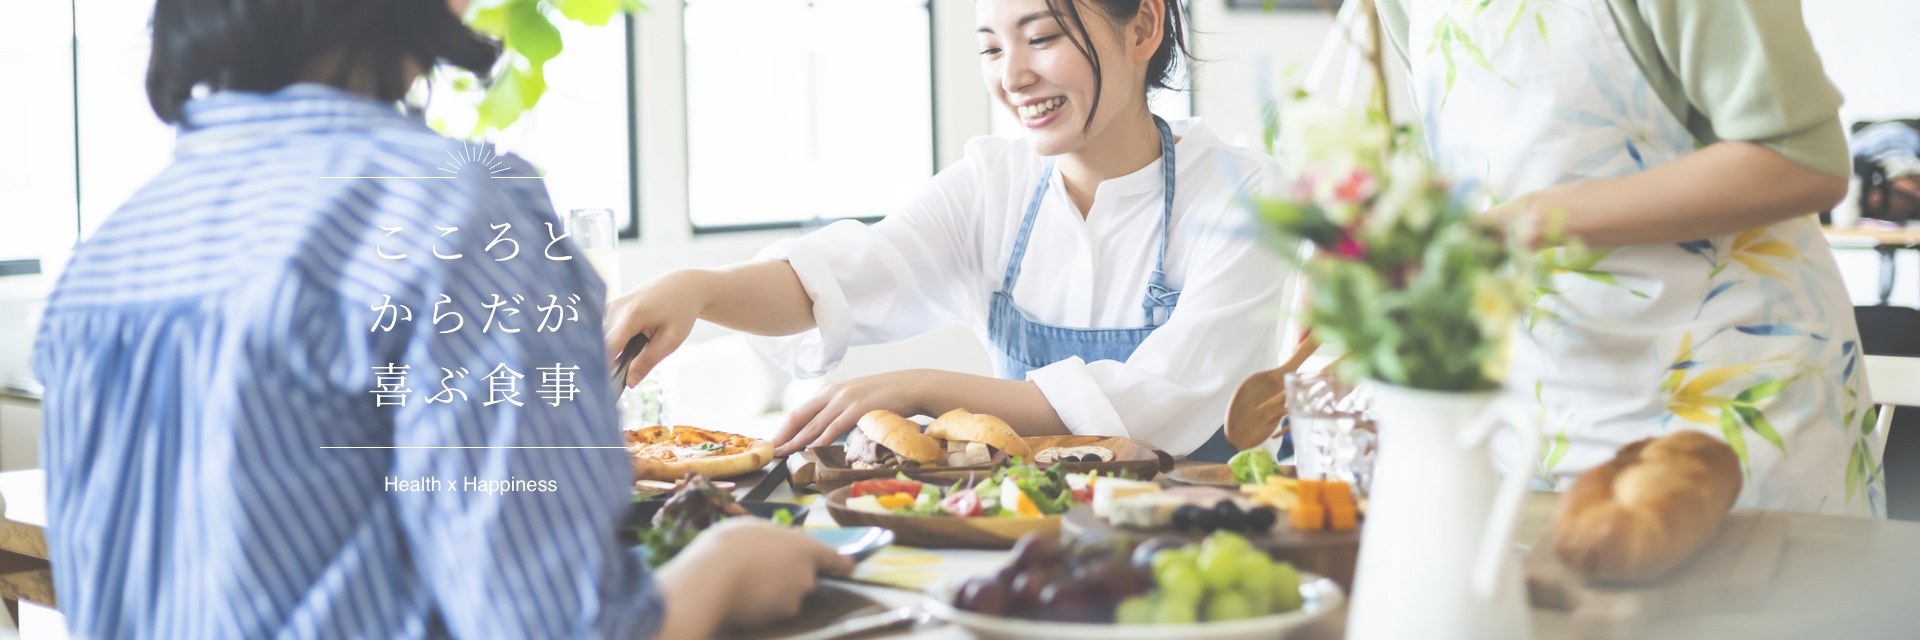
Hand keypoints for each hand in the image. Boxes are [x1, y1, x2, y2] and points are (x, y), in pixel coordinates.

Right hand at [605, 270, 712, 388]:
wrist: (684, 285)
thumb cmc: (681, 311)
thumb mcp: (671, 340)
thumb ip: (648, 361)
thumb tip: (629, 382)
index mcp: (631, 315)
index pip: (608, 348)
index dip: (604, 369)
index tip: (604, 388)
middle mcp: (616, 307)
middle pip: (603, 345)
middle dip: (610, 363)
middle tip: (623, 379)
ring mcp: (612, 305)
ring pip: (604, 339)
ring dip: (614, 351)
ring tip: (633, 356)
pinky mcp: (612, 306)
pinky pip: (608, 331)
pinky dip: (617, 342)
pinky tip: (631, 345)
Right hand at [653, 519, 853, 637]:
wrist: (713, 578)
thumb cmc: (732, 543)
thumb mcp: (755, 527)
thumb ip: (776, 538)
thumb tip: (778, 544)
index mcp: (806, 548)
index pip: (836, 560)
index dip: (841, 564)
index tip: (847, 567)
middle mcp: (806, 577)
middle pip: (806, 578)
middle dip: (790, 575)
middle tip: (764, 567)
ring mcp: (793, 600)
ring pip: (788, 596)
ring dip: (775, 591)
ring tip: (748, 582)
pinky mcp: (777, 619)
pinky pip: (772, 610)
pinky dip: (762, 605)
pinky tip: (743, 596)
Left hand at [770, 370, 930, 456]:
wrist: (911, 386)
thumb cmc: (884, 397)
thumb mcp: (854, 400)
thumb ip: (837, 412)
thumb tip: (822, 433)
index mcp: (829, 391)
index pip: (798, 412)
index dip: (783, 429)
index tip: (772, 443)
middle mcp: (832, 393)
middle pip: (799, 417)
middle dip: (783, 436)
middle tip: (769, 452)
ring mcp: (845, 400)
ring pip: (813, 424)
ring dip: (796, 441)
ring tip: (783, 454)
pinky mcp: (858, 408)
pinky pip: (834, 427)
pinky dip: (820, 440)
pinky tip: (810, 449)